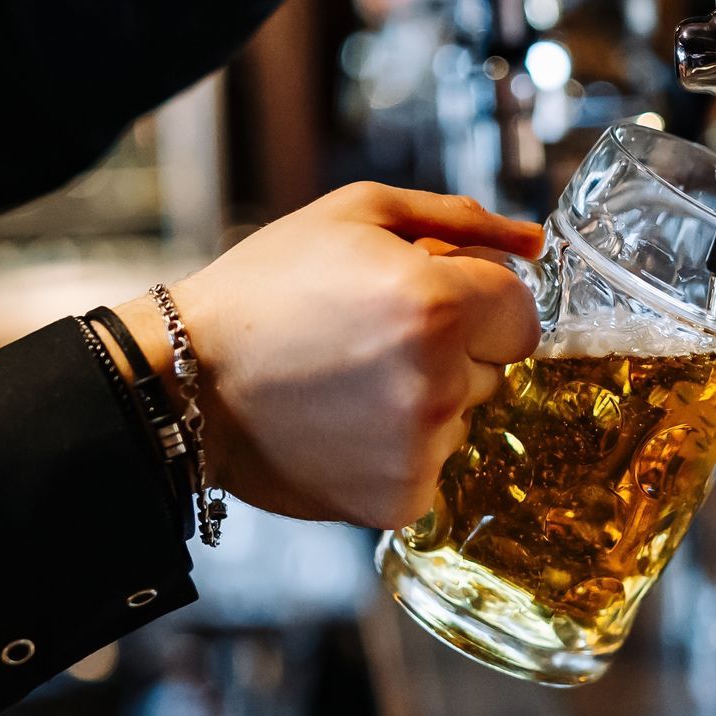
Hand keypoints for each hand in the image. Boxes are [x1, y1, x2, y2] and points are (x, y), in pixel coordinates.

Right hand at [115, 183, 543, 528]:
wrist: (182, 380)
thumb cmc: (270, 286)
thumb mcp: (359, 216)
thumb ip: (460, 220)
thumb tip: (533, 243)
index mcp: (440, 304)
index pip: (522, 313)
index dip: (477, 302)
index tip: (428, 302)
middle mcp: (439, 380)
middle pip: (496, 366)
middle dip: (454, 349)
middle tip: (374, 340)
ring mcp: (422, 446)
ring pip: (465, 416)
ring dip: (428, 400)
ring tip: (349, 383)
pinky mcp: (401, 499)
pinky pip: (436, 465)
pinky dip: (402, 450)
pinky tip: (344, 426)